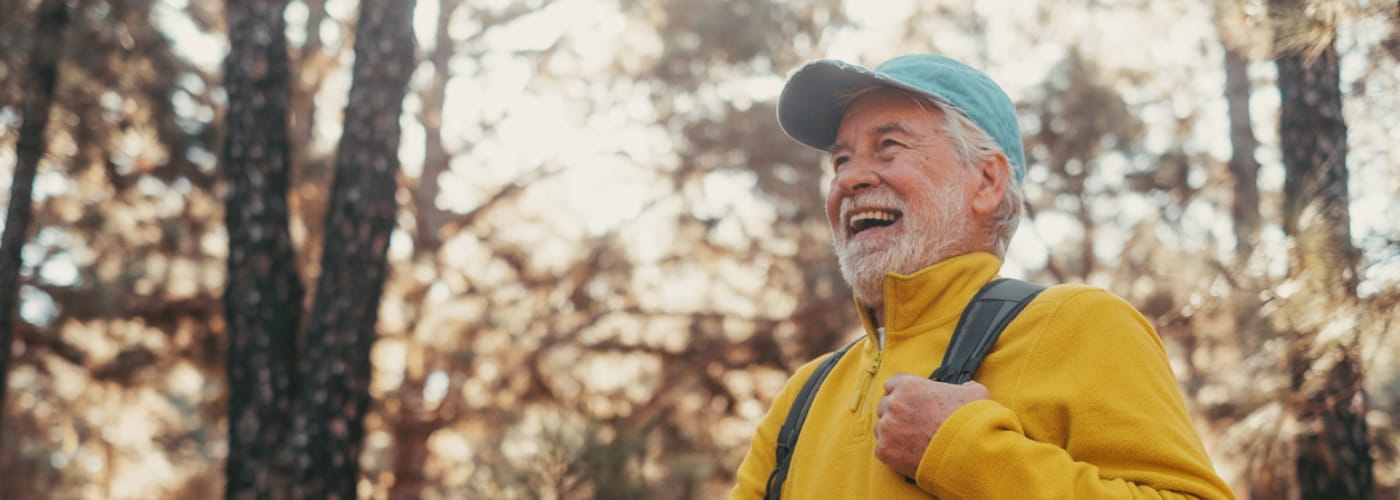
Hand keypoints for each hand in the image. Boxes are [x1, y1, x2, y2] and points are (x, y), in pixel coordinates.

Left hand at [874, 373, 989, 477]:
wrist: (969, 453)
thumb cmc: (971, 422)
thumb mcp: (974, 392)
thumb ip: (964, 386)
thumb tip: (967, 387)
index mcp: (910, 385)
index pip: (893, 384)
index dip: (902, 393)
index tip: (910, 402)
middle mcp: (894, 404)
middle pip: (885, 406)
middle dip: (897, 414)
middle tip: (913, 425)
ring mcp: (888, 427)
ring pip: (882, 428)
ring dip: (893, 434)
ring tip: (912, 443)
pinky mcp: (886, 450)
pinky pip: (882, 450)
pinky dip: (893, 453)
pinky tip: (909, 455)